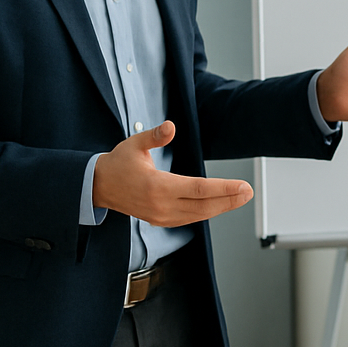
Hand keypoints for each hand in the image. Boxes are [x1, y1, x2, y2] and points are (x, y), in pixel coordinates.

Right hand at [92, 121, 252, 226]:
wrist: (98, 187)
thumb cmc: (118, 164)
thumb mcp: (134, 144)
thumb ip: (155, 136)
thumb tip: (171, 126)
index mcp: (156, 186)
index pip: (198, 189)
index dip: (223, 188)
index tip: (243, 186)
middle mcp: (161, 205)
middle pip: (204, 205)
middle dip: (230, 200)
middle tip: (249, 192)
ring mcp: (161, 216)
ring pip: (199, 214)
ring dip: (222, 207)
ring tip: (241, 198)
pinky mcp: (160, 220)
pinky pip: (190, 218)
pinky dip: (208, 212)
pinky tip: (221, 205)